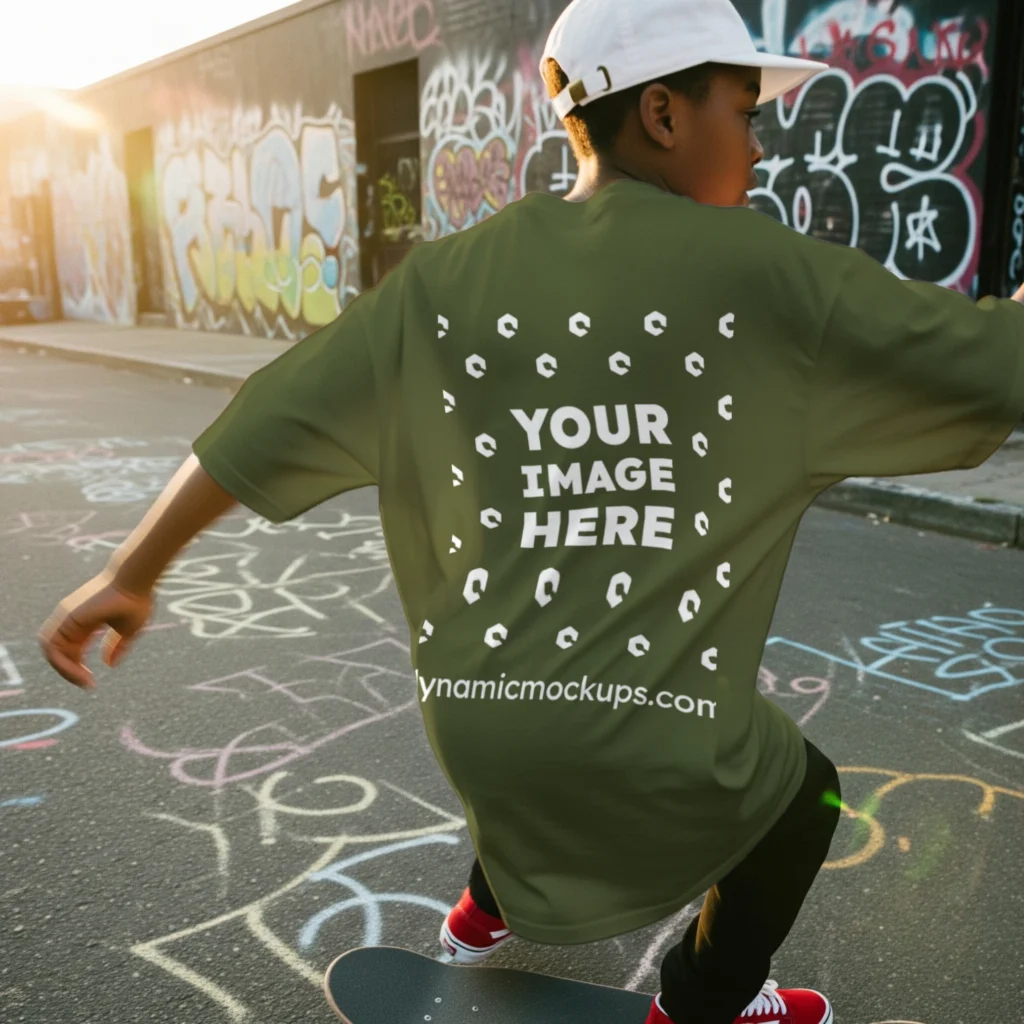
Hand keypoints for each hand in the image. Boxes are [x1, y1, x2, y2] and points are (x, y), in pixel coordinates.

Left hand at [38, 571, 153, 689]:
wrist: (135, 582)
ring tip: (81, 680)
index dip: (77, 668)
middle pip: (58, 652)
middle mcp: (71, 620)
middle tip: (86, 683)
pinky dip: (61, 663)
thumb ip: (117, 646)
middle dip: (68, 671)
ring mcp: (65, 617)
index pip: (71, 650)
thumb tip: (109, 664)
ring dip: (63, 669)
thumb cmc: (136, 601)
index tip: (92, 682)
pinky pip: (52, 646)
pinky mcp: (66, 617)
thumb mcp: (128, 630)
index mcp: (85, 623)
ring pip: (50, 650)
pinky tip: (78, 672)